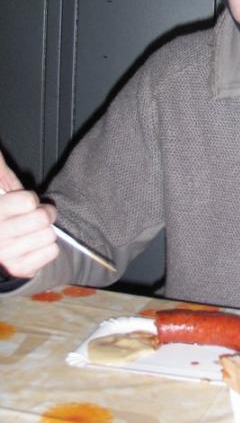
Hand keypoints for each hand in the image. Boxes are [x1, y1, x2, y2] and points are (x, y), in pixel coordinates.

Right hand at [0, 151, 57, 278]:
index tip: (23, 203)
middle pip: (42, 219)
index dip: (30, 200)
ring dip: (45, 232)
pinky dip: (48, 248)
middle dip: (44, 214)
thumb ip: (0, 172)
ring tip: (33, 232)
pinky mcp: (19, 270)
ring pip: (49, 236)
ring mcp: (7, 255)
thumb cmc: (1, 215)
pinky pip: (51, 252)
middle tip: (37, 215)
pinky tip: (35, 245)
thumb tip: (1, 152)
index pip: (27, 201)